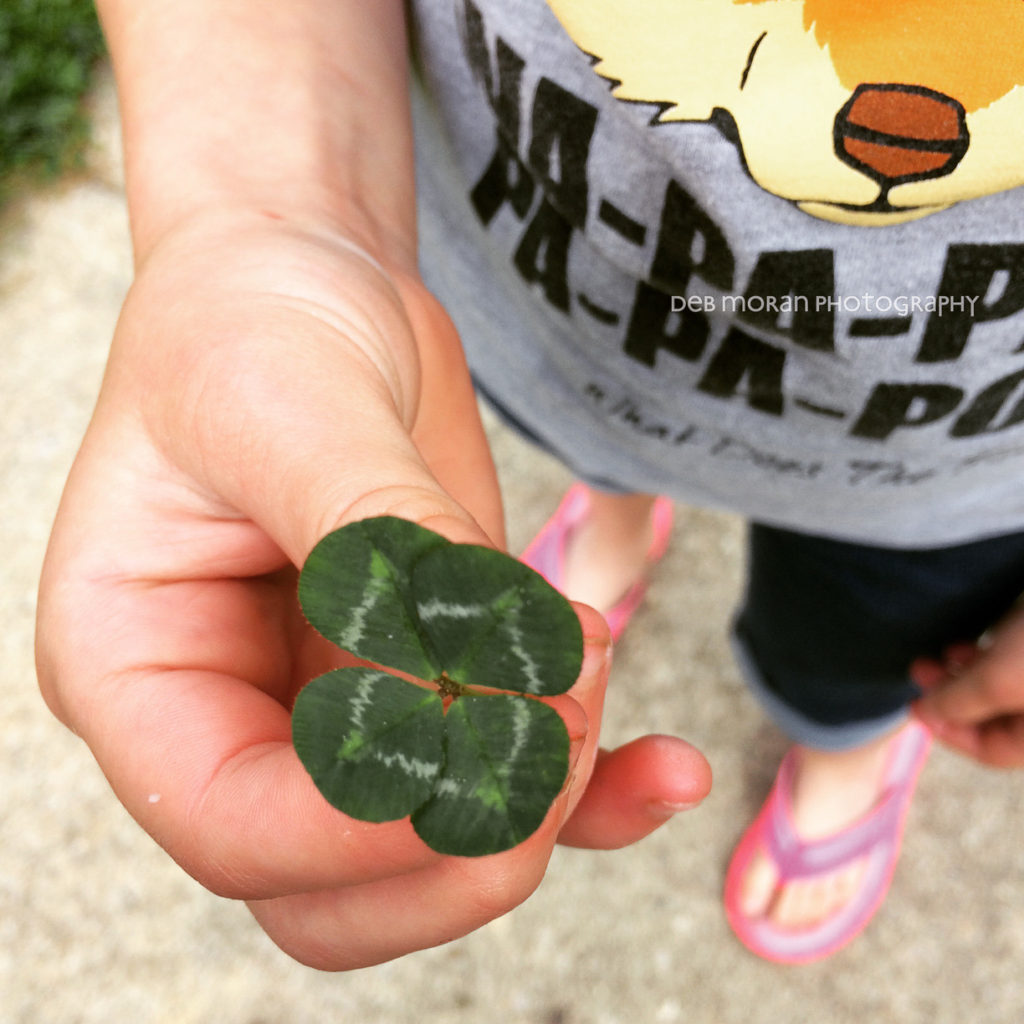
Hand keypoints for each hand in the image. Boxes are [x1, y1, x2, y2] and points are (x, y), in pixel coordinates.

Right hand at [36, 213, 709, 969]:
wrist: (312, 284)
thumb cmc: (255, 326)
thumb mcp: (295, 412)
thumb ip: (380, 549)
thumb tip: (480, 682)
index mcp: (136, 665)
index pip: (230, 823)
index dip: (361, 823)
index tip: (485, 751)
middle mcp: (227, 714)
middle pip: (329, 885)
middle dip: (459, 840)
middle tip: (559, 726)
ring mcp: (327, 711)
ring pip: (427, 853)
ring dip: (535, 807)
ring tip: (595, 673)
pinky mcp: (421, 682)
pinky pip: (499, 786)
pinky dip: (585, 794)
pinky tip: (661, 767)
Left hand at [912, 603, 1023, 767]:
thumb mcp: (1002, 677)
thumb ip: (961, 702)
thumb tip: (924, 717)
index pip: (994, 751)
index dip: (949, 733)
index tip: (914, 708)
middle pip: (994, 719)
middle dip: (952, 698)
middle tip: (920, 671)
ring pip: (999, 689)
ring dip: (962, 675)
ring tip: (938, 655)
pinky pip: (1011, 664)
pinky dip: (985, 658)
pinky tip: (966, 644)